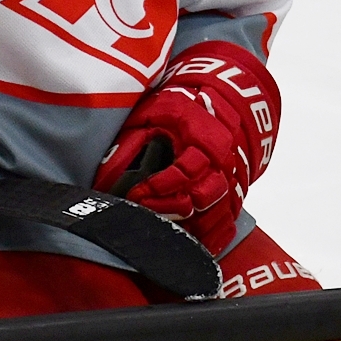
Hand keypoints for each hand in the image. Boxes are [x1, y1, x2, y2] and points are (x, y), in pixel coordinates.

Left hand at [95, 43, 280, 253]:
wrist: (224, 94)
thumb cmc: (184, 104)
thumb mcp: (153, 114)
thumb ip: (131, 144)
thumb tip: (104, 179)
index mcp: (202, 138)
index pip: (185, 171)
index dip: (160, 188)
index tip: (137, 194)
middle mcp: (223, 159)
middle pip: (204, 196)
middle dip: (172, 210)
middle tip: (146, 213)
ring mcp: (232, 174)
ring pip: (219, 211)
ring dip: (194, 227)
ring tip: (168, 234)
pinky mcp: (236, 187)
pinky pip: (231, 217)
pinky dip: (217, 235)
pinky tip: (200, 245)